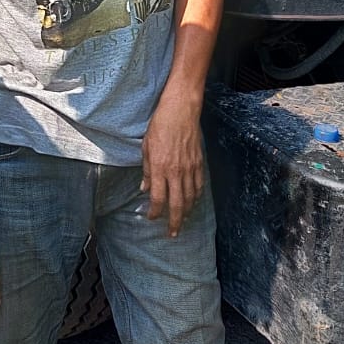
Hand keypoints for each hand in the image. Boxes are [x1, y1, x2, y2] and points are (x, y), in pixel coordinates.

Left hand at [140, 89, 204, 237]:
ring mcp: (190, 168)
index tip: (152, 218)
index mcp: (160, 167)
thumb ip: (146, 170)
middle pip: (177, 204)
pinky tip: (193, 202)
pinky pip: (199, 185)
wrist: (181, 109)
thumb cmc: (161, 125)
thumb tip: (144, 188)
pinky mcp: (199, 162)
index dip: (154, 212)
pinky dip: (196, 197)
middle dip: (174, 222)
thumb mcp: (146, 146)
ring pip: (190, 198)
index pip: (157, 198)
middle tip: (173, 234)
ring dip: (187, 212)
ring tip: (183, 221)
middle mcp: (176, 171)